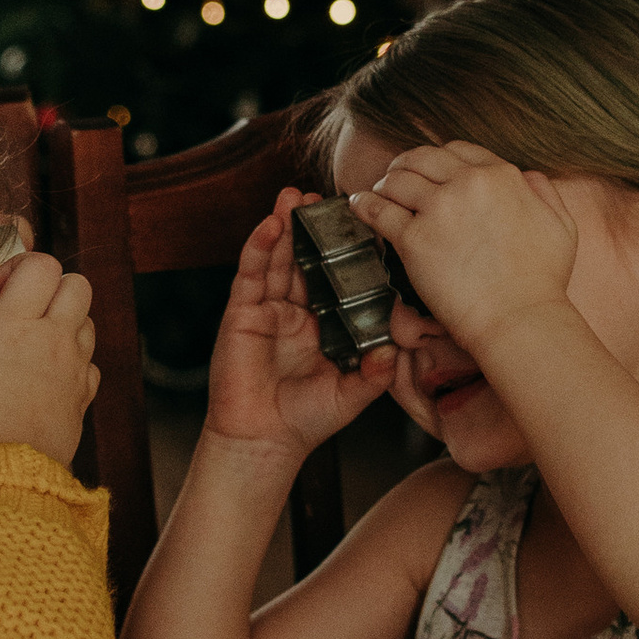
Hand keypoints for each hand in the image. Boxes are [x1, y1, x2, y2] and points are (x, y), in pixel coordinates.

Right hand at [0, 247, 98, 466]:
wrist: (4, 472)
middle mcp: (52, 337)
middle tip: (26, 310)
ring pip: (89, 321)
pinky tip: (49, 377)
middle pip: (78, 284)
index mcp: (14, 323)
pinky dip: (75, 362)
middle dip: (53, 288)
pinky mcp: (84, 394)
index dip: (20, 267)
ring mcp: (74, 365)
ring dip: (66, 323)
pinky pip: (90, 362)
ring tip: (37, 345)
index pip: (42, 265)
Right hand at [206, 187, 395, 461]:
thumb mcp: (353, 394)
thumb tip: (396, 347)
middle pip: (303, 258)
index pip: (334, 277)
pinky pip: (251, 274)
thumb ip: (376, 372)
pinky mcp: (242, 313)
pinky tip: (269, 225)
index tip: (359, 222)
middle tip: (323, 196)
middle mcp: (295, 310)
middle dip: (311, 227)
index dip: (343, 251)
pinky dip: (259, 248)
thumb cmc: (306, 420)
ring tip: (293, 196)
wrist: (265, 442)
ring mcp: (267, 309)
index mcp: (322, 323)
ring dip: (283, 225)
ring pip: (276, 257)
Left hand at [342, 141, 577, 353]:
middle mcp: (468, 183)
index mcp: (502, 176)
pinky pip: (378, 210)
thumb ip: (544, 192)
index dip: (440, 159)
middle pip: (423, 158)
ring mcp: (439, 209)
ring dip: (385, 184)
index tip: (431, 171)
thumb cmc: (542, 282)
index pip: (459, 151)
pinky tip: (358, 204)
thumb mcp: (562, 225)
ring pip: (396, 179)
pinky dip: (364, 204)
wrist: (519, 319)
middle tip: (397, 177)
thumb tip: (527, 177)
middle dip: (406, 164)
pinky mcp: (413, 239)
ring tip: (378, 194)